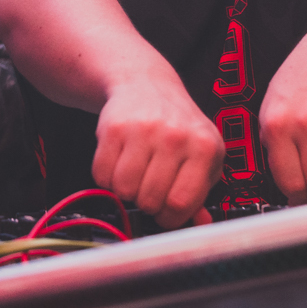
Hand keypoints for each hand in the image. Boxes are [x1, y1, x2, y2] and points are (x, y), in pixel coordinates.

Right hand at [90, 71, 223, 228]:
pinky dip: (106, 178)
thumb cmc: (178, 125)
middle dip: (147, 203)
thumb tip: (201, 223)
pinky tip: (119, 164)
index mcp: (204, 147)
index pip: (181, 203)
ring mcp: (143, 130)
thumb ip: (201, 191)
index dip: (170, 217)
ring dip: (126, 191)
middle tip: (148, 189)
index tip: (166, 212)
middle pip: (150, 200)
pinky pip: (102, 173)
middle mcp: (175, 136)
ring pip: (124, 189)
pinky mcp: (113, 127)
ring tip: (134, 176)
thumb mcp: (202, 153)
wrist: (146, 84)